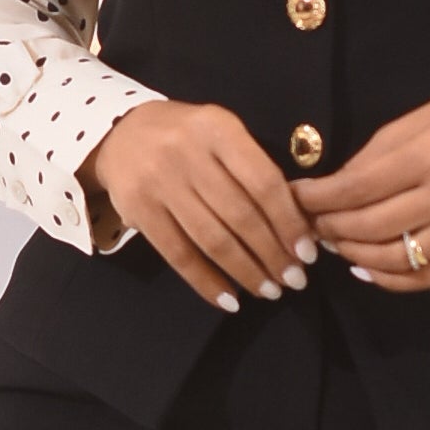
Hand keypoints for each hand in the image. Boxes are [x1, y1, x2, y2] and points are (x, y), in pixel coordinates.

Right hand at [81, 102, 317, 312]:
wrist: (122, 134)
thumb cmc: (188, 138)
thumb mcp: (222, 135)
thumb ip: (253, 169)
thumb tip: (295, 227)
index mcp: (219, 129)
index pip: (263, 182)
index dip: (288, 222)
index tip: (307, 252)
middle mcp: (187, 153)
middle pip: (240, 215)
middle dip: (272, 254)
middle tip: (294, 280)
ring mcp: (159, 182)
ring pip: (212, 239)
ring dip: (245, 271)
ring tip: (268, 290)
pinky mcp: (138, 210)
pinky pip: (179, 255)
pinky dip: (206, 282)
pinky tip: (229, 299)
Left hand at [300, 87, 429, 293]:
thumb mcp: (413, 123)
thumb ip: (371, 158)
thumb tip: (330, 190)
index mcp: (428, 156)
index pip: (357, 188)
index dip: (318, 198)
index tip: (297, 199)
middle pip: (372, 226)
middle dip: (332, 228)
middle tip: (313, 225)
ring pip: (396, 257)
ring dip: (355, 255)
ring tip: (337, 245)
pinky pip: (428, 276)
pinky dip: (391, 280)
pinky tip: (366, 269)